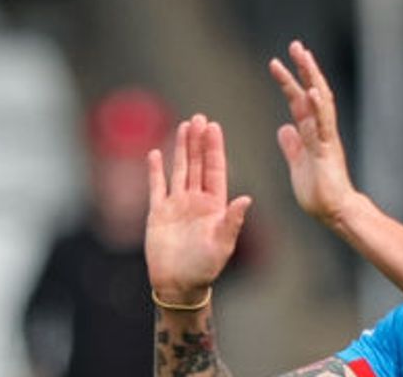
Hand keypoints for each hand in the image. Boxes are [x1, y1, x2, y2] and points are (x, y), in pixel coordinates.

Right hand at [145, 114, 251, 302]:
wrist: (178, 285)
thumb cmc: (205, 268)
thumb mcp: (223, 244)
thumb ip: (232, 220)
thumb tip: (247, 198)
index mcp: (215, 205)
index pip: (215, 169)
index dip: (214, 148)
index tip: (214, 127)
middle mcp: (197, 200)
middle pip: (197, 164)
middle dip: (198, 141)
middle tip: (199, 117)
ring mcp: (177, 205)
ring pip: (179, 170)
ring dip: (181, 149)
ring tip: (184, 126)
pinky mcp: (157, 213)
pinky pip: (156, 187)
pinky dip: (155, 171)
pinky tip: (155, 153)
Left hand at [270, 40, 357, 227]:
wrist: (335, 213)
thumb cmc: (319, 194)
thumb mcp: (298, 165)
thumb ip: (292, 146)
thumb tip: (284, 128)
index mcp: (312, 134)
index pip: (300, 102)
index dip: (289, 82)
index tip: (277, 63)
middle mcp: (321, 131)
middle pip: (313, 93)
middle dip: (304, 69)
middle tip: (295, 45)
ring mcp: (326, 139)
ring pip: (321, 102)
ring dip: (311, 77)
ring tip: (303, 55)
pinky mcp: (328, 150)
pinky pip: (324, 125)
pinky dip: (319, 106)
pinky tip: (313, 89)